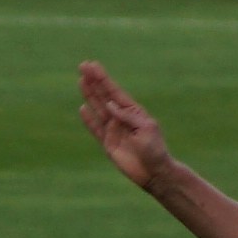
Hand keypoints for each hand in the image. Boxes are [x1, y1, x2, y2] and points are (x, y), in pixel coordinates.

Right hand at [72, 61, 166, 185]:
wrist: (154, 172)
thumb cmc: (155, 149)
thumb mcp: (146, 128)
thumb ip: (127, 117)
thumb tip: (109, 105)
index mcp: (133, 111)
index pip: (115, 92)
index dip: (103, 78)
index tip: (92, 65)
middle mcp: (121, 118)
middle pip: (104, 96)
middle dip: (94, 81)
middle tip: (82, 66)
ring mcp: (113, 130)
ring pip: (98, 109)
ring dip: (89, 95)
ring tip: (81, 80)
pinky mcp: (107, 143)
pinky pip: (95, 129)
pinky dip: (88, 119)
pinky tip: (82, 108)